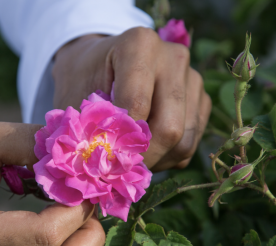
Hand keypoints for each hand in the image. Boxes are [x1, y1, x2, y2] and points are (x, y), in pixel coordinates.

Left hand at [53, 27, 211, 171]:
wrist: (99, 64)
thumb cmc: (83, 81)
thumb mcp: (74, 97)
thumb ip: (87, 128)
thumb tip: (102, 166)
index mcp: (139, 44)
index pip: (137, 105)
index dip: (121, 141)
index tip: (104, 156)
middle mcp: (173, 57)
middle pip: (169, 127)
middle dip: (143, 158)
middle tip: (119, 171)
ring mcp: (192, 78)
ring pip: (184, 140)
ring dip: (157, 161)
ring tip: (130, 159)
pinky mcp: (201, 99)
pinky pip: (191, 142)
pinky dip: (168, 157)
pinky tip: (146, 150)